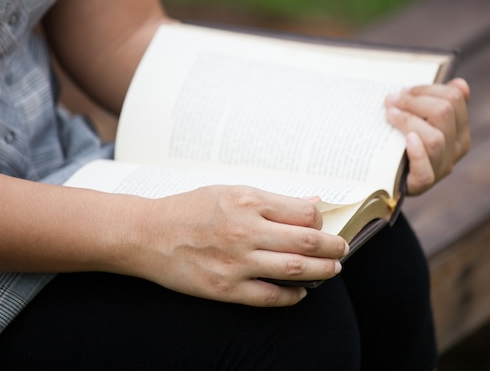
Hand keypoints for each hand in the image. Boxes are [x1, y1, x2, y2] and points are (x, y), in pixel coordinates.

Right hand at [117, 186, 348, 306]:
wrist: (147, 234)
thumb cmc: (189, 209)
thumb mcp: (230, 191)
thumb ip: (272, 200)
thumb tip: (311, 204)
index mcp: (247, 201)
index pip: (304, 213)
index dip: (322, 221)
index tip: (325, 225)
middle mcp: (245, 231)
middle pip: (307, 241)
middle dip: (334, 247)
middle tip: (342, 250)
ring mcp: (235, 262)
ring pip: (295, 269)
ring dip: (322, 271)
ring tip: (333, 269)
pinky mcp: (225, 288)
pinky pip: (270, 297)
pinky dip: (293, 296)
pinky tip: (302, 292)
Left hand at [385, 78, 470, 194]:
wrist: (390, 177)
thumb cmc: (405, 143)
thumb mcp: (423, 121)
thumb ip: (437, 103)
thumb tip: (459, 84)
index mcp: (460, 129)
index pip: (454, 99)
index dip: (427, 90)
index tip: (403, 91)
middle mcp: (457, 148)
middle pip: (444, 113)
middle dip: (414, 102)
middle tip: (391, 101)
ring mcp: (442, 167)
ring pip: (434, 138)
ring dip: (408, 121)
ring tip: (389, 115)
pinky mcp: (424, 184)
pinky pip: (425, 170)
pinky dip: (416, 153)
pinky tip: (407, 140)